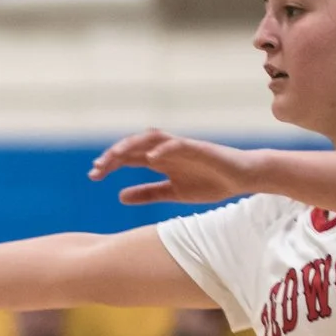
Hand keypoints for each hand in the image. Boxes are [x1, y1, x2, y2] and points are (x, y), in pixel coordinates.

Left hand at [89, 130, 258, 205]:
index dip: (110, 164)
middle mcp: (167, 151)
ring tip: (115, 157)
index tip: (93, 175)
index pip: (129, 158)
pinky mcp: (200, 148)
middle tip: (97, 167)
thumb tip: (120, 197)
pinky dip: (164, 148)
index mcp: (160, 160)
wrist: (242, 178)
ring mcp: (182, 147)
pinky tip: (151, 157)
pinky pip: (179, 145)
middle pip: (135, 146)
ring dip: (132, 146)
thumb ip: (148, 193)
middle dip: (114, 154)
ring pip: (152, 139)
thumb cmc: (210, 182)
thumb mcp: (172, 193)